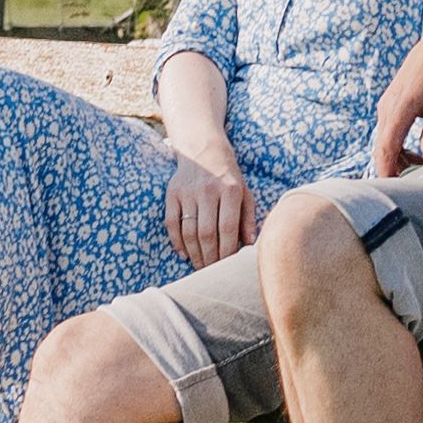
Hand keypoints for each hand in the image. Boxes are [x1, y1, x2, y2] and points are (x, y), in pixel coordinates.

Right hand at [164, 151, 260, 266]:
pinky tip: (184, 254)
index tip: (227, 265)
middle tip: (212, 271)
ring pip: (188, 231)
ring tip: (200, 266)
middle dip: (209, 257)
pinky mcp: (172, 193)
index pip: (227, 228)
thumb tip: (250, 245)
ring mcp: (188, 192)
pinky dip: (177, 242)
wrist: (204, 151)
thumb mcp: (245, 194)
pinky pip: (171, 223)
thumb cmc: (229, 179)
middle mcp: (208, 190)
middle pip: (207, 233)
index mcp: (230, 190)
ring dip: (194, 253)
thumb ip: (249, 219)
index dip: (227, 251)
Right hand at [371, 61, 422, 173]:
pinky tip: (413, 153)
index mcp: (399, 107)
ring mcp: (385, 106)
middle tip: (414, 182)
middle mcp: (387, 107)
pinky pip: (387, 133)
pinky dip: (396, 147)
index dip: (387, 170)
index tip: (393, 188)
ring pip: (383, 142)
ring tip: (421, 164)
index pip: (386, 146)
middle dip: (393, 168)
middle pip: (381, 148)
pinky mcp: (388, 107)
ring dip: (397, 158)